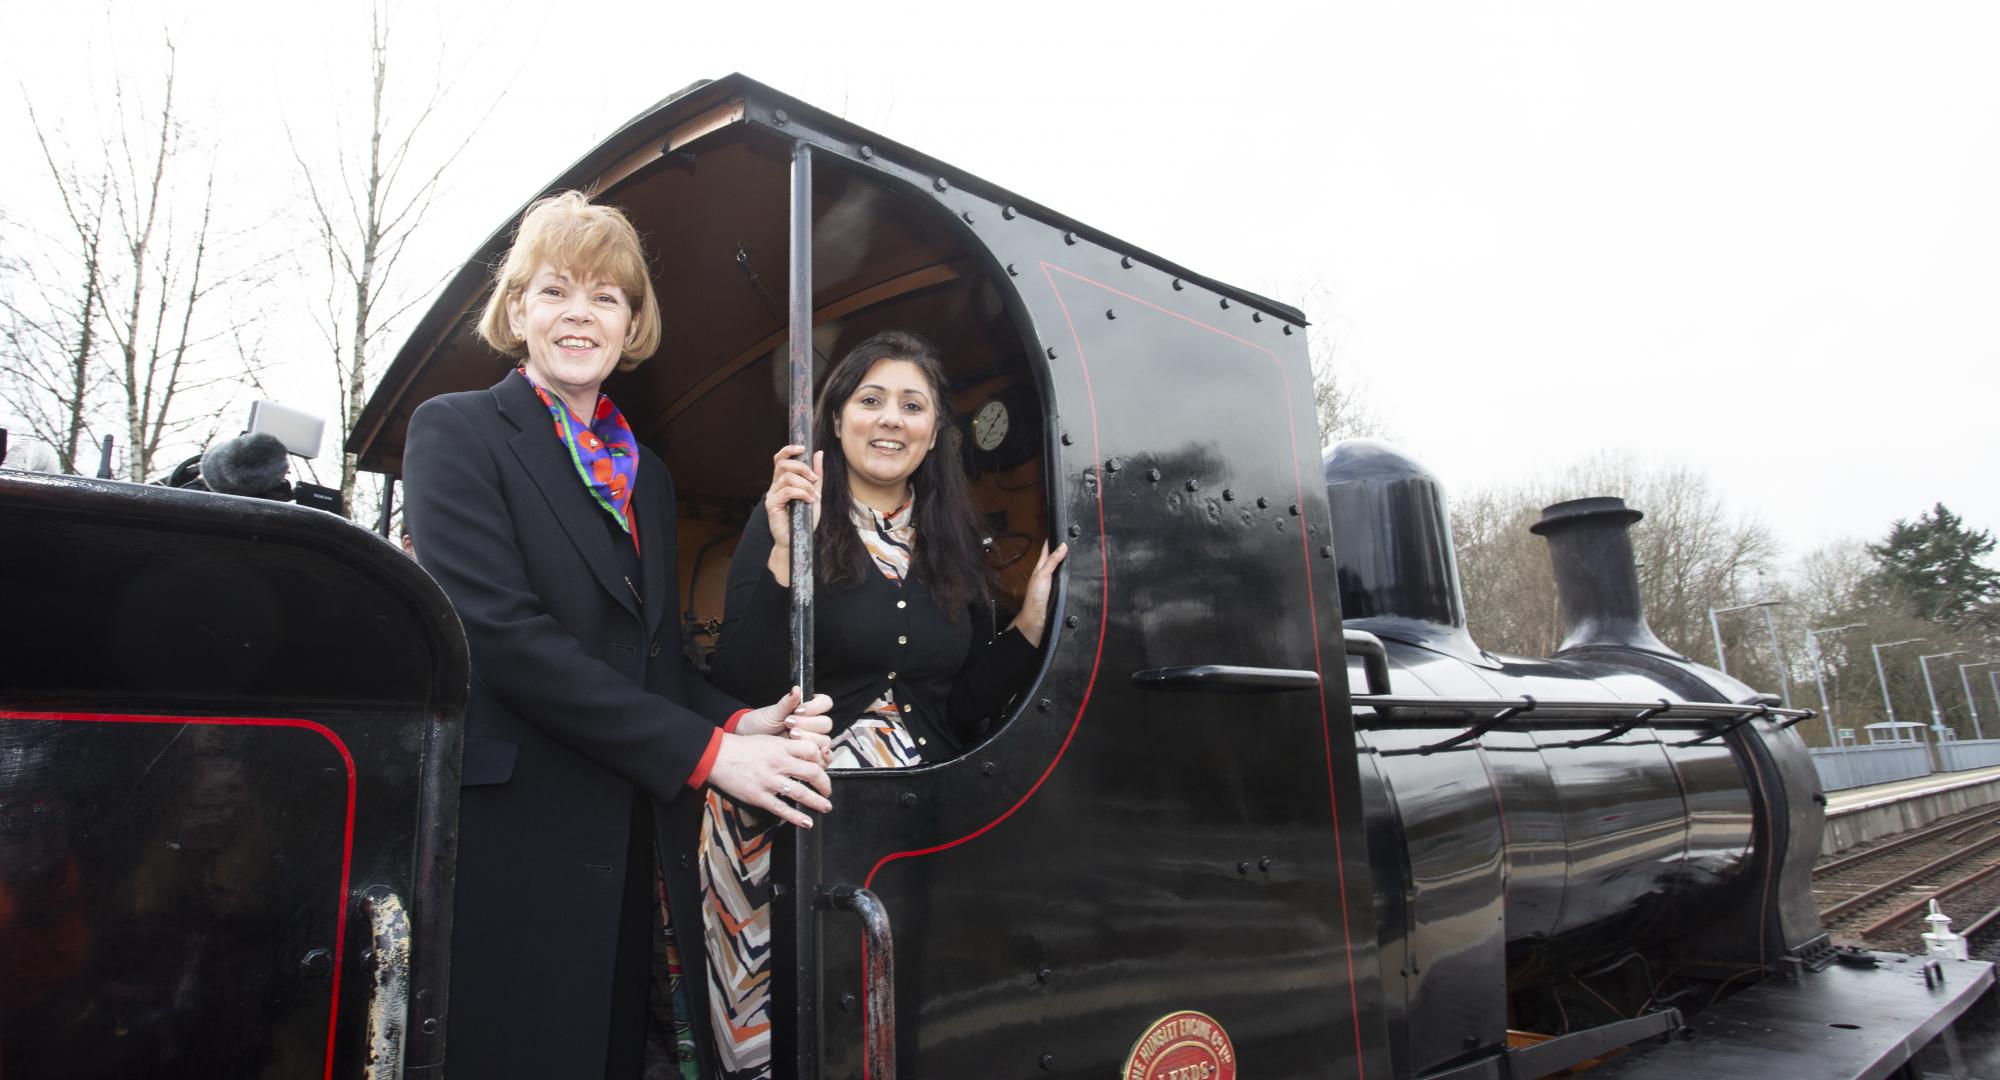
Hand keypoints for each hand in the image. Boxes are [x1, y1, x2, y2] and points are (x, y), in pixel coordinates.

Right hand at [707, 730, 831, 828]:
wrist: (717, 755)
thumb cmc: (742, 747)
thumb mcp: (768, 740)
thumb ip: (787, 747)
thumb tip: (805, 755)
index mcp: (781, 747)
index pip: (812, 751)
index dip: (822, 759)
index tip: (824, 767)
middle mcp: (779, 763)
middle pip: (812, 772)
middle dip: (825, 784)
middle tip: (828, 790)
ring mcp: (769, 781)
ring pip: (801, 792)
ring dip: (817, 802)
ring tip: (825, 806)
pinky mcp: (759, 796)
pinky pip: (782, 809)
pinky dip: (796, 817)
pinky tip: (807, 822)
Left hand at [736, 685, 834, 761]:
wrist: (751, 740)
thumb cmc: (762, 724)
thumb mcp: (773, 713)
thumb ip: (787, 703)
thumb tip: (796, 689)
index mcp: (809, 708)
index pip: (825, 703)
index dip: (815, 707)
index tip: (798, 710)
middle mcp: (813, 723)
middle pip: (826, 723)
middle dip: (808, 725)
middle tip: (790, 725)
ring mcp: (813, 739)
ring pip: (825, 740)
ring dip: (809, 739)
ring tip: (791, 737)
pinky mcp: (810, 755)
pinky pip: (824, 757)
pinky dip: (821, 757)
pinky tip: (809, 755)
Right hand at [763, 445, 822, 586]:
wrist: (799, 540)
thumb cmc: (805, 519)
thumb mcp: (815, 493)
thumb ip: (816, 475)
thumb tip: (817, 453)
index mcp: (783, 481)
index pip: (780, 458)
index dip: (788, 449)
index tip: (803, 447)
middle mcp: (775, 486)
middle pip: (782, 463)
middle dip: (801, 467)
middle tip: (814, 479)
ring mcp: (772, 495)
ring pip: (787, 477)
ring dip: (805, 484)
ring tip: (813, 496)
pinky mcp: (772, 505)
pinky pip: (787, 491)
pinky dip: (802, 493)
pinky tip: (809, 501)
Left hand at [1008, 541, 1067, 646]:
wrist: (1037, 618)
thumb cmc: (1035, 597)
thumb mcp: (1043, 575)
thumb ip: (1053, 561)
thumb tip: (1062, 546)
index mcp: (1041, 567)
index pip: (1047, 549)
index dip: (1052, 540)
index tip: (1058, 529)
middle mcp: (1047, 573)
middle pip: (1056, 557)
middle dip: (1062, 549)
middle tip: (1071, 538)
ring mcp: (1053, 582)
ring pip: (1062, 568)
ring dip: (1068, 561)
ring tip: (1076, 552)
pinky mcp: (1059, 590)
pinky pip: (1066, 578)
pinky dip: (1071, 574)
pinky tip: (1076, 573)